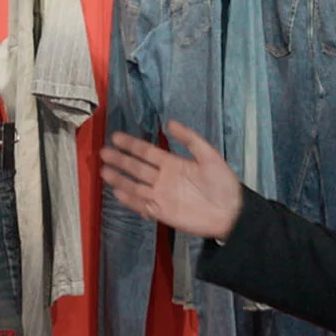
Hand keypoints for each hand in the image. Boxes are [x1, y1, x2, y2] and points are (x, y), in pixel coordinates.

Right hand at [100, 120, 242, 240]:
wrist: (231, 212)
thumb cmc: (223, 183)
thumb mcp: (209, 155)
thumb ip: (190, 139)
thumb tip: (170, 123)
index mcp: (172, 163)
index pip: (146, 152)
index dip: (131, 145)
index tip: (116, 137)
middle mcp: (163, 178)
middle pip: (136, 167)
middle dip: (120, 160)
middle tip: (103, 152)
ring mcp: (161, 196)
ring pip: (135, 186)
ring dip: (120, 179)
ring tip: (104, 171)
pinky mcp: (162, 213)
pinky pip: (142, 206)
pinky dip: (130, 201)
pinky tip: (118, 193)